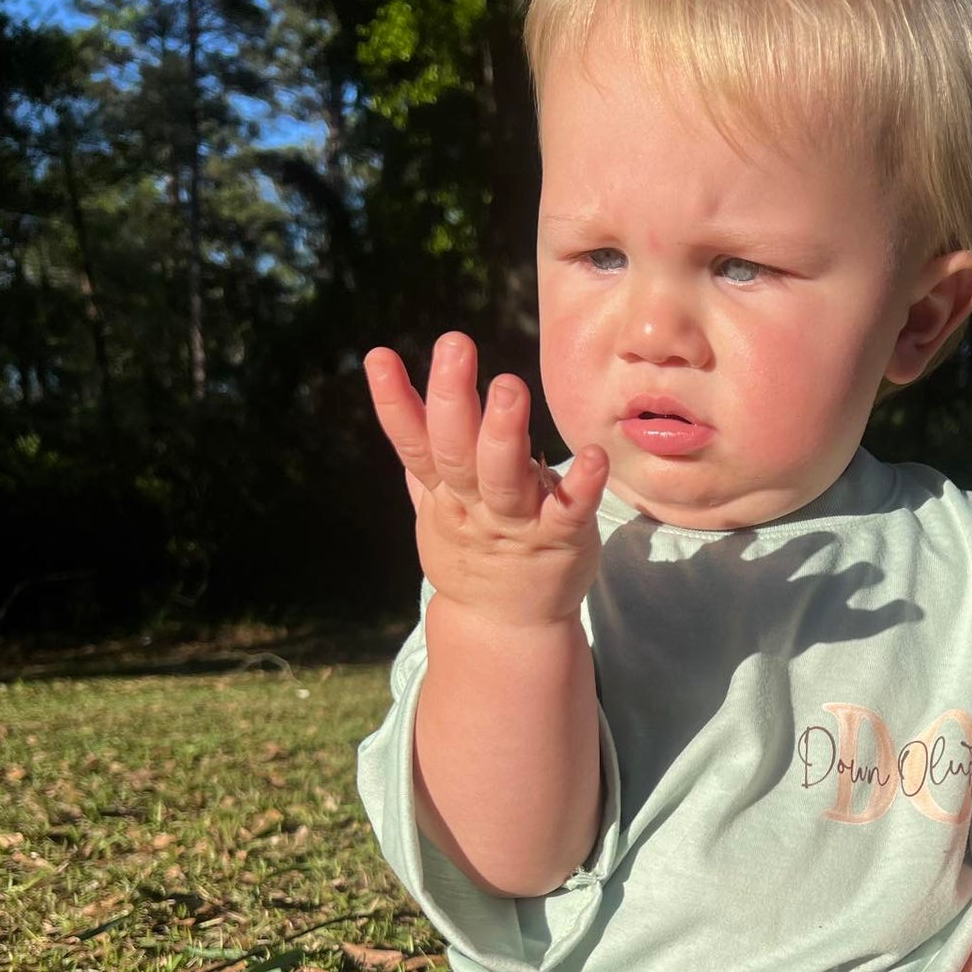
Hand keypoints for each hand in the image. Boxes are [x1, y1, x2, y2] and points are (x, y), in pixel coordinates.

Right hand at [363, 332, 608, 628]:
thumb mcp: (440, 508)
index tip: (378, 357)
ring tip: (508, 387)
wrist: (506, 626)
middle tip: (455, 345)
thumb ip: (424, 458)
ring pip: (503, 477)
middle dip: (453, 398)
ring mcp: (517, 523)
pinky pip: (570, 512)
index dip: (394, 403)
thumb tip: (397, 400)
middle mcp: (475, 504)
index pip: (414, 443)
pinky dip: (581, 485)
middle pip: (456, 451)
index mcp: (445, 491)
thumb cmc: (476, 553)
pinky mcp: (560, 540)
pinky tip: (593, 455)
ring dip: (504, 433)